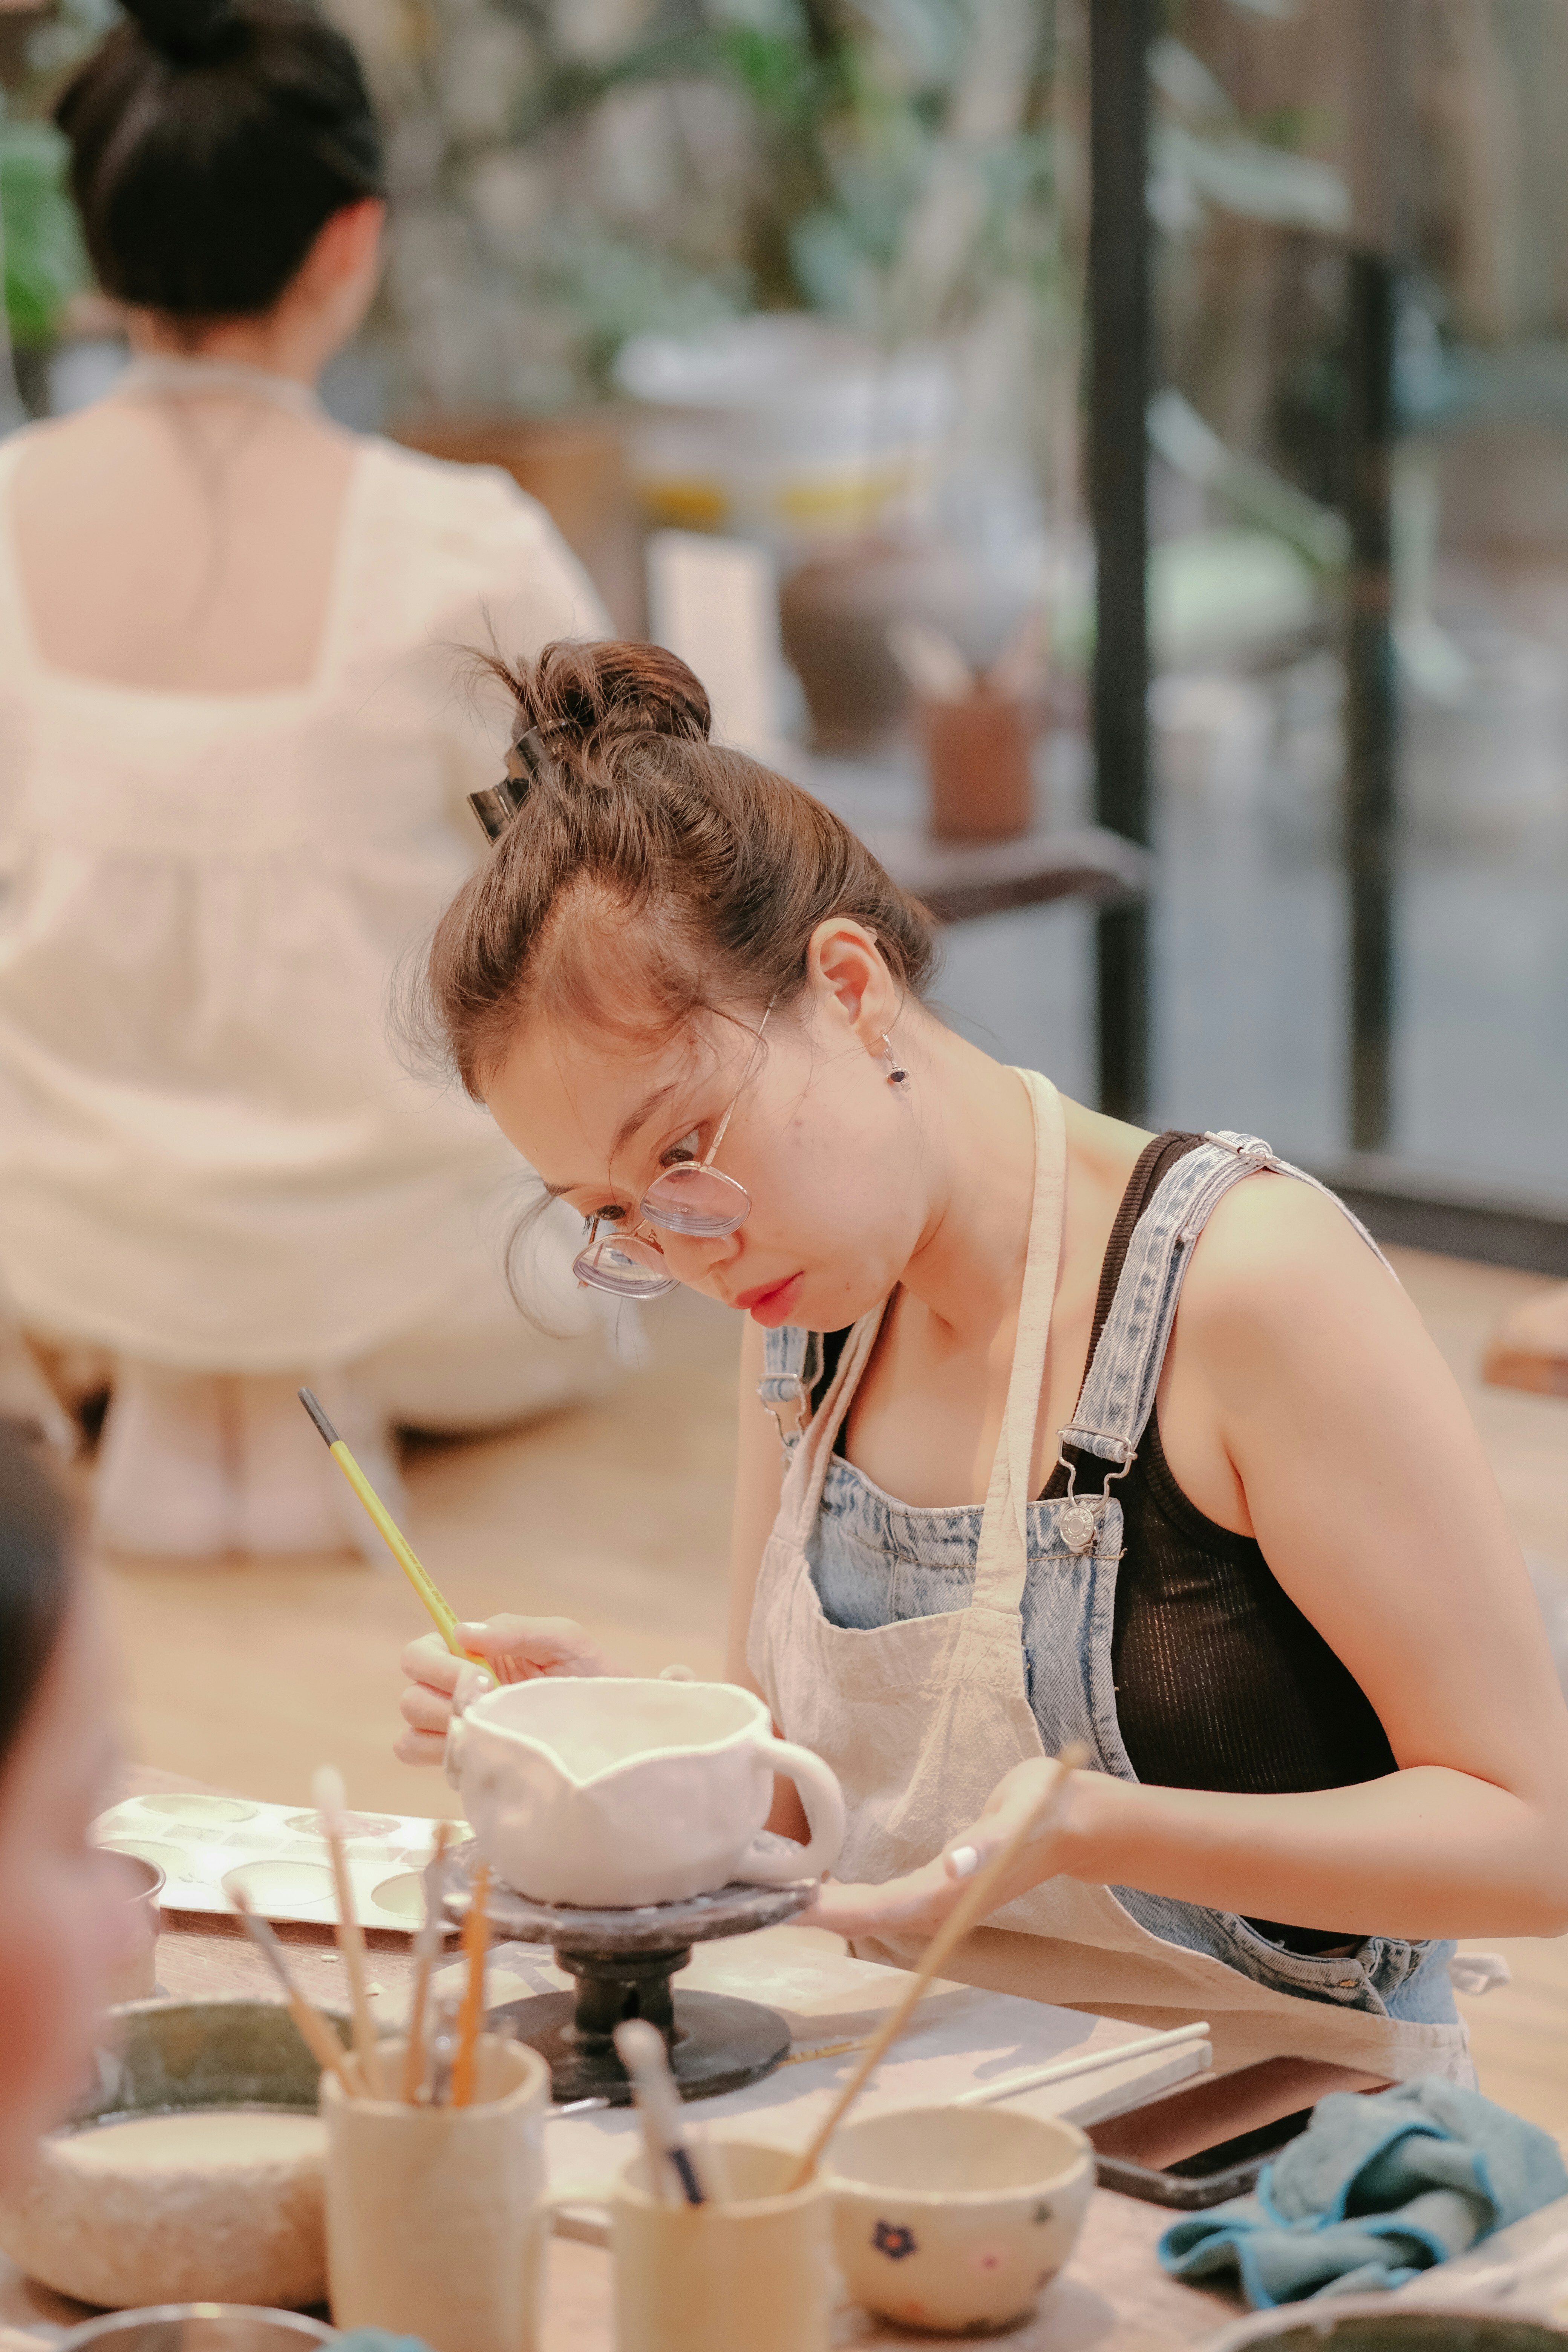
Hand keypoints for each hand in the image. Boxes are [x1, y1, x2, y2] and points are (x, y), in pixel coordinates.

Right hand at [394, 1614, 608, 1765]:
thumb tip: (462, 1631)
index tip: (478, 1676)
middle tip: (490, 1706)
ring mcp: (457, 1726)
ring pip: (410, 1729)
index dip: (436, 1665)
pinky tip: (481, 1751)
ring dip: (445, 1729)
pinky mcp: (463, 1759)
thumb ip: (515, 1630)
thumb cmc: (590, 1673)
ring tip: (492, 1728)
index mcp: (472, 1653)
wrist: (613, 1726)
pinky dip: (442, 1755)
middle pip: (411, 1694)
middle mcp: (455, 1689)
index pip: (419, 1653)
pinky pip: (421, 1758)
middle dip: (444, 1700)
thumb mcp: (562, 1640)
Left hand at [799, 1756, 1085, 1941]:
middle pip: (868, 1917)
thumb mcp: (1018, 1819)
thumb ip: (987, 1845)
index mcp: (951, 1891)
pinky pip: (887, 1900)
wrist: (1077, 1820)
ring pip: (876, 1913)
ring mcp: (943, 1899)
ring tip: (783, 1900)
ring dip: (831, 1910)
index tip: (791, 1906)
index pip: (881, 1908)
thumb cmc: (1046, 1811)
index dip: (835, 1911)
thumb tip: (954, 1865)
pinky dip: (852, 1899)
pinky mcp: (944, 1886)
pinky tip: (829, 1890)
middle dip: (818, 1914)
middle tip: (763, 1903)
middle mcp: (942, 1904)